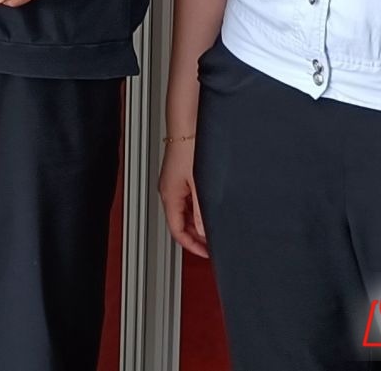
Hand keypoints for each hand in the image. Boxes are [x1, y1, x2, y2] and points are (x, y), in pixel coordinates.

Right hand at [158, 138, 209, 257]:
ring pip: (183, 213)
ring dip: (196, 224)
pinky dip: (196, 210)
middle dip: (195, 236)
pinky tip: (208, 211)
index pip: (177, 231)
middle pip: (179, 223)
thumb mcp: (199, 185)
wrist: (187, 126)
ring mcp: (173, 184)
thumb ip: (200, 211)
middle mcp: (168, 192)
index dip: (192, 245)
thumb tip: (204, 231)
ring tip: (212, 229)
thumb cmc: (189, 148)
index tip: (206, 253)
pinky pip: (186, 201)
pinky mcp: (179, 177)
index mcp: (169, 196)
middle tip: (212, 244)